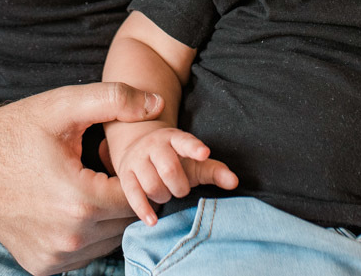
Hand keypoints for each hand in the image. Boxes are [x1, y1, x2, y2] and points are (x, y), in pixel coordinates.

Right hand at [0, 82, 163, 275]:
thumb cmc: (13, 131)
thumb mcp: (64, 106)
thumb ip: (115, 99)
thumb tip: (157, 103)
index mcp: (80, 202)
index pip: (138, 197)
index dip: (135, 175)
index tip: (116, 158)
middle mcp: (69, 238)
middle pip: (124, 221)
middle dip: (122, 196)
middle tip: (102, 169)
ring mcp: (53, 257)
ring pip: (107, 240)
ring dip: (106, 217)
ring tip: (86, 185)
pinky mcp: (40, 266)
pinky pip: (83, 254)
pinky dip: (86, 233)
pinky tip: (70, 206)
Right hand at [112, 125, 237, 225]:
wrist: (138, 149)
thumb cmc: (175, 160)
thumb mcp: (195, 162)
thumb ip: (215, 171)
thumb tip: (234, 182)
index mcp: (175, 138)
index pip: (186, 142)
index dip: (194, 148)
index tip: (204, 153)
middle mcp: (155, 145)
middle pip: (169, 169)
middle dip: (179, 186)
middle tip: (180, 189)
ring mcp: (138, 159)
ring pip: (152, 184)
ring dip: (163, 196)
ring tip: (166, 193)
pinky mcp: (125, 175)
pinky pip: (133, 195)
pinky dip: (144, 210)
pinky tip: (153, 221)